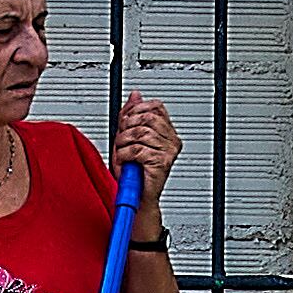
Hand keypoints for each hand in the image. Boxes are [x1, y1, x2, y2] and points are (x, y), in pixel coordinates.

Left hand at [110, 92, 182, 218]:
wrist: (138, 198)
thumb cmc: (135, 171)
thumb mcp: (129, 137)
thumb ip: (131, 114)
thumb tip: (135, 95)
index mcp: (167, 132)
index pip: (155, 107)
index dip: (136, 111)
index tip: (126, 122)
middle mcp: (171, 141)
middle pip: (147, 118)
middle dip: (127, 127)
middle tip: (121, 140)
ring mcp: (168, 151)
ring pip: (140, 133)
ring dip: (123, 143)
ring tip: (122, 154)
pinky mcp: (161, 162)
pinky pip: (137, 150)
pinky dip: (124, 156)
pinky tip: (124, 163)